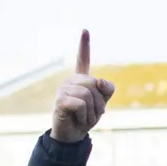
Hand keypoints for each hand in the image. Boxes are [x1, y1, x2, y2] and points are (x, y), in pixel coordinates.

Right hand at [51, 29, 114, 143]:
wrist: (73, 136)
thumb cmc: (86, 119)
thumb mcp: (101, 104)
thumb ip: (106, 90)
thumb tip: (99, 81)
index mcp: (81, 80)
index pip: (83, 60)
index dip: (84, 45)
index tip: (85, 30)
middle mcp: (71, 81)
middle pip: (93, 84)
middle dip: (99, 103)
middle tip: (94, 114)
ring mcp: (64, 90)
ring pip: (88, 95)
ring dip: (92, 112)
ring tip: (85, 118)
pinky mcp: (60, 100)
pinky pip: (81, 104)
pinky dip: (84, 116)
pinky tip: (78, 119)